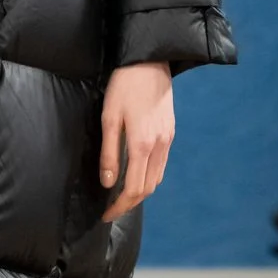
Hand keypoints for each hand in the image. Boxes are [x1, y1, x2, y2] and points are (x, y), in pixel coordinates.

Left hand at [100, 62, 173, 219]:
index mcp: (142, 144)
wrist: (150, 62)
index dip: (119, 206)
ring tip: (121, 197)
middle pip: (147, 189)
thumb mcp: (109, 118)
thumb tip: (108, 183)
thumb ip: (109, 153)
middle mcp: (159, 146)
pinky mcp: (171, 132)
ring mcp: (168, 140)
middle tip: (111, 211)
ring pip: (157, 179)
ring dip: (140, 192)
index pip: (133, 188)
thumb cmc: (124, 87)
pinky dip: (149, 178)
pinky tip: (136, 176)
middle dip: (129, 204)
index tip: (106, 215)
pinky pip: (162, 165)